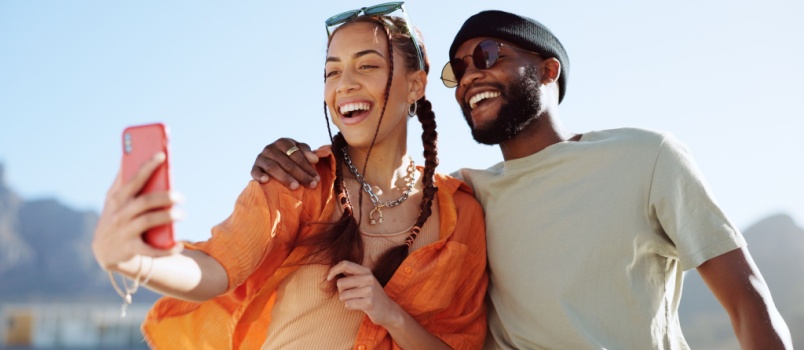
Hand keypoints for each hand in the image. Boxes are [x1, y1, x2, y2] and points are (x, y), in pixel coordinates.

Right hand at [92, 152, 182, 270]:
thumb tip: (128, 154)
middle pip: (145, 201)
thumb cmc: (114, 216)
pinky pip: (150, 250)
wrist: (103, 250)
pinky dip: (165, 249)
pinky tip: (178, 245)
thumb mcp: (113, 199)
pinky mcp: (130, 249)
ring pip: (148, 221)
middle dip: (165, 197)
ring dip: (168, 217)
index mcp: (118, 198)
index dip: (147, 166)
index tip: (162, 155)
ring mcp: (124, 231)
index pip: (134, 179)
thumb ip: (122, 179)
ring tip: (181, 214)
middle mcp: (120, 213)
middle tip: (181, 197)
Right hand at [251, 138, 323, 189]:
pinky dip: (260, 176)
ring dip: (285, 178)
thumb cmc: (289, 157)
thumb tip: (314, 159)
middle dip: (301, 175)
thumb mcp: (299, 151)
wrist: (271, 161)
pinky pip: (255, 172)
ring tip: (296, 186)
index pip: (297, 155)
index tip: (316, 179)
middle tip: (311, 185)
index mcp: (283, 142)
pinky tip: (266, 181)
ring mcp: (261, 158)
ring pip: (273, 167)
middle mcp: (270, 148)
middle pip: (287, 163)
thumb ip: (307, 153)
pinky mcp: (254, 167)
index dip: (308, 167)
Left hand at [327, 261, 403, 327]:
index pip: (345, 264)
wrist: (387, 309)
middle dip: (341, 291)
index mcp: (366, 270)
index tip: (329, 278)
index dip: (333, 270)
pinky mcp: (368, 303)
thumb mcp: (364, 279)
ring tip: (357, 300)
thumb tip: (333, 270)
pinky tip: (359, 306)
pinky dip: (350, 306)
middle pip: (340, 283)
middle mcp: (368, 278)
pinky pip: (348, 305)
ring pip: (343, 296)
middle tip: (351, 294)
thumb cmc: (371, 294)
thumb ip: (351, 273)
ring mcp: (369, 291)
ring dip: (346, 300)